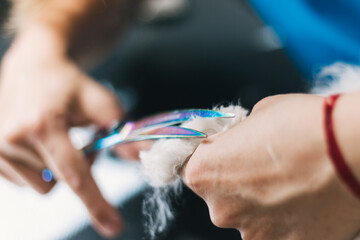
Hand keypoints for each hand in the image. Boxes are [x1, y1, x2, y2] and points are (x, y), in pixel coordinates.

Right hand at [0, 25, 123, 237]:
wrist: (33, 67)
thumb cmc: (69, 84)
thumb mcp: (102, 102)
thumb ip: (122, 130)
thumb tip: (142, 155)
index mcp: (43, 124)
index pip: (75, 174)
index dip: (96, 203)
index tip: (112, 226)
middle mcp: (14, 139)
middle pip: (61, 184)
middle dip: (79, 168)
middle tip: (81, 140)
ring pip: (44, 187)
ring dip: (58, 169)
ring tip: (57, 139)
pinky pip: (27, 182)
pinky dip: (42, 168)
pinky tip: (40, 143)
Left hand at [183, 94, 359, 239]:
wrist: (350, 149)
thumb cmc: (301, 125)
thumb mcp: (255, 116)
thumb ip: (234, 138)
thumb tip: (234, 144)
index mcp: (204, 173)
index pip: (192, 168)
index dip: (210, 158)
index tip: (225, 153)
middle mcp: (221, 210)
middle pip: (220, 196)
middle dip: (236, 182)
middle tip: (265, 166)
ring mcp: (254, 233)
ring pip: (249, 216)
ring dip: (262, 202)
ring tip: (290, 182)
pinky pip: (276, 230)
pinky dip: (286, 218)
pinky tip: (304, 199)